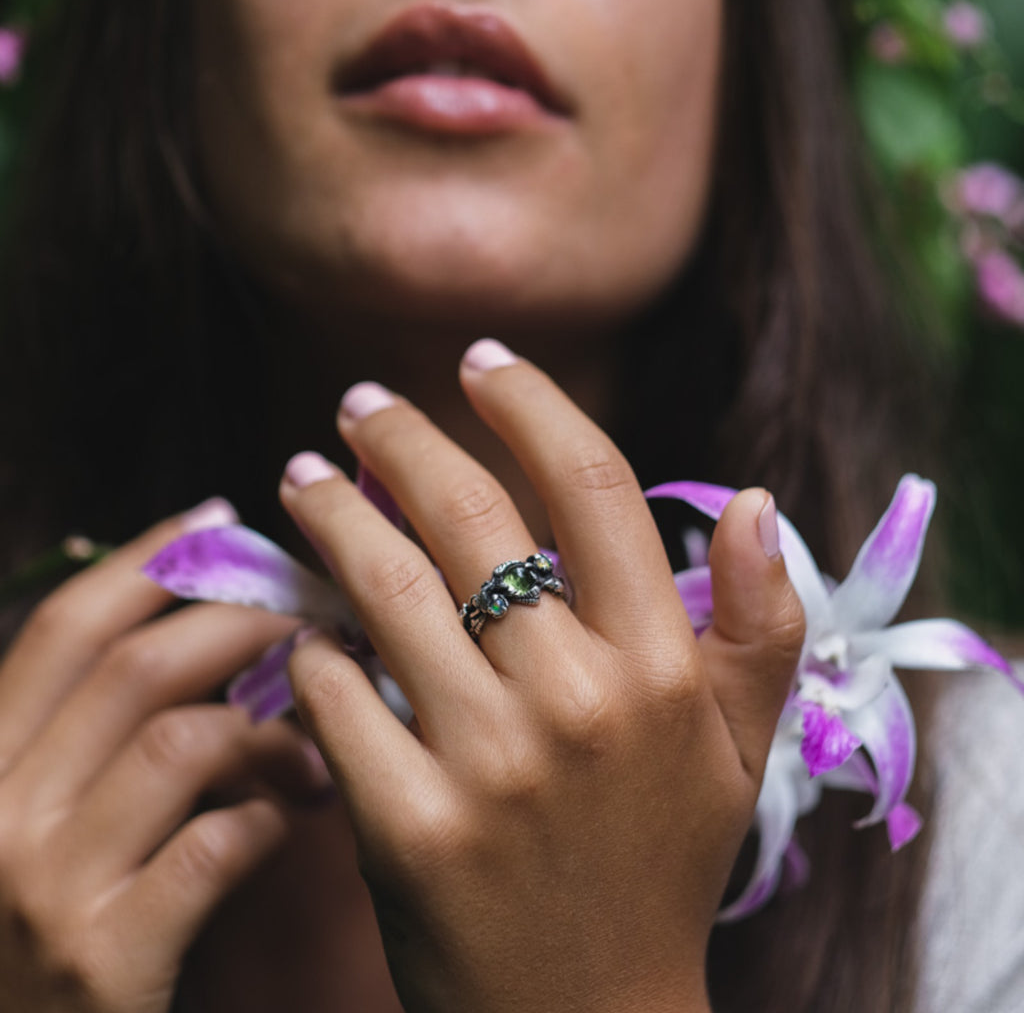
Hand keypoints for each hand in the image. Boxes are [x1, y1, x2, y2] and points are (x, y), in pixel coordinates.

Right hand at [0, 505, 327, 1012]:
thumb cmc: (59, 927)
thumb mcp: (50, 818)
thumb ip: (100, 735)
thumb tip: (204, 635)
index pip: (63, 628)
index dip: (144, 560)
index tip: (219, 517)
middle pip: (137, 667)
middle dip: (245, 627)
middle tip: (316, 622)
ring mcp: (42, 887)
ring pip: (184, 741)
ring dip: (274, 728)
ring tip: (318, 745)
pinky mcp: (102, 960)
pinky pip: (215, 844)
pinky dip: (273, 815)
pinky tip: (297, 820)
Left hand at [282, 340, 805, 1012]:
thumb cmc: (659, 867)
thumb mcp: (741, 751)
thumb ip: (764, 624)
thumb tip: (754, 500)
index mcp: (664, 671)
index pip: (593, 486)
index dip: (529, 403)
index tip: (478, 359)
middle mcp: (581, 703)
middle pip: (472, 519)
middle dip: (402, 439)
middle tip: (358, 402)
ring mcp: (490, 765)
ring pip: (385, 591)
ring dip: (332, 517)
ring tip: (301, 478)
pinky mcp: (407, 828)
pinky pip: (334, 696)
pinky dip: (309, 646)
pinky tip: (302, 624)